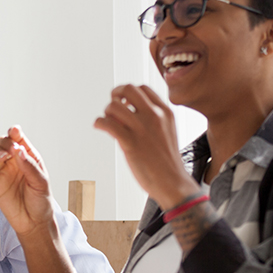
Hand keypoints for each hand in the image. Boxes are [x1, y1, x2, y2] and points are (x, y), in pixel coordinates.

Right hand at [0, 126, 55, 238]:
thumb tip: (18, 150)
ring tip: (1, 158)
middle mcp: (14, 162)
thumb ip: (30, 166)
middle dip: (3, 143)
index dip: (14, 133)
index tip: (13, 131)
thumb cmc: (41, 201)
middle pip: (1, 143)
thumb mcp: (41, 183)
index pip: (18, 139)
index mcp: (27, 157)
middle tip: (9, 151)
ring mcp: (3, 172)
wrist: (34, 223)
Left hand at [93, 84, 197, 209]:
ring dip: (106, 112)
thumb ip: (151, 119)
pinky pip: (107, 123)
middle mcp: (154, 116)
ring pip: (114, 105)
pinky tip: (99, 127)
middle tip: (112, 108)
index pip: (142, 88)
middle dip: (115, 95)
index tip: (124, 102)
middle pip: (128, 89)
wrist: (173, 183)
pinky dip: (99, 123)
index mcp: (165, 112)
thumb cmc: (167, 162)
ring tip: (108, 123)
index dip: (128, 93)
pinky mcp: (130, 143)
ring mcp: (142, 128)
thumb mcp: (167, 131)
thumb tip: (126, 113)